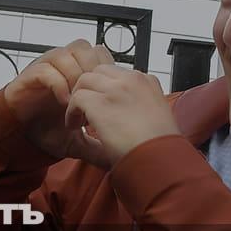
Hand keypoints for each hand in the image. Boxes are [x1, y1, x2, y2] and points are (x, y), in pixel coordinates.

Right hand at [3, 39, 113, 160]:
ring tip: (79, 100)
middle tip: (96, 94)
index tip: (109, 93)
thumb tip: (120, 156)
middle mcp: (60, 66)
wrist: (18, 135)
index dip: (105, 68)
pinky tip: (65, 102)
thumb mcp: (78, 140)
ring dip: (75, 75)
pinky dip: (58, 84)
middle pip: (82, 47)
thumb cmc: (48, 130)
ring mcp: (43, 69)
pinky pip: (44, 70)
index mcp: (75, 72)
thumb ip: (97, 144)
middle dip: (91, 69)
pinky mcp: (28, 77)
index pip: (98, 53)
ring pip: (65, 54)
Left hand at [64, 64, 180, 167]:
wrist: (159, 159)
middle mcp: (132, 80)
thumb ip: (141, 107)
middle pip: (99, 71)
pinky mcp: (101, 102)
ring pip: (85, 80)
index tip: (103, 108)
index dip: (105, 90)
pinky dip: (71, 112)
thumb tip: (128, 114)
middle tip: (88, 112)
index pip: (118, 74)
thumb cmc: (160, 148)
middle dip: (90, 89)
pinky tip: (75, 127)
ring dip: (79, 99)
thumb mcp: (156, 119)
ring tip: (80, 121)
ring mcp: (116, 89)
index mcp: (147, 82)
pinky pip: (77, 97)